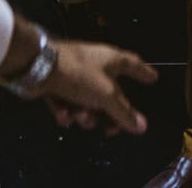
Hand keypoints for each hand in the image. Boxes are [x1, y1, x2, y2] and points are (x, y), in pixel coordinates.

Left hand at [38, 40, 157, 136]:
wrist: (38, 66)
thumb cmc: (79, 74)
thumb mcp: (106, 95)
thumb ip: (124, 113)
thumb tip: (143, 126)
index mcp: (111, 60)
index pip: (133, 65)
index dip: (143, 73)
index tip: (153, 79)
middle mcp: (95, 66)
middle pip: (110, 94)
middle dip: (108, 114)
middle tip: (109, 130)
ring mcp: (75, 75)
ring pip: (88, 102)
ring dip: (84, 114)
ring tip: (79, 114)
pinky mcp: (57, 84)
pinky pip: (68, 103)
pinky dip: (66, 111)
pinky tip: (62, 113)